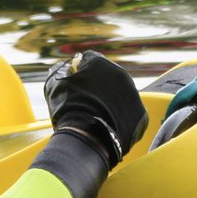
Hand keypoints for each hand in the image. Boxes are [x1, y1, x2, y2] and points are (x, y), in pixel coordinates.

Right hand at [43, 51, 147, 166]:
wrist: (86, 137)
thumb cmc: (67, 109)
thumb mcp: (55, 86)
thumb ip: (60, 71)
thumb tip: (63, 67)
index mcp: (99, 63)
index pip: (90, 59)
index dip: (81, 70)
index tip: (76, 82)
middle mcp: (120, 73)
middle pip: (108, 77)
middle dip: (98, 86)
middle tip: (86, 102)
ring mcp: (133, 93)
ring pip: (120, 94)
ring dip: (110, 102)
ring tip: (97, 116)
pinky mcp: (141, 112)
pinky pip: (129, 113)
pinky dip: (120, 118)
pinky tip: (108, 126)